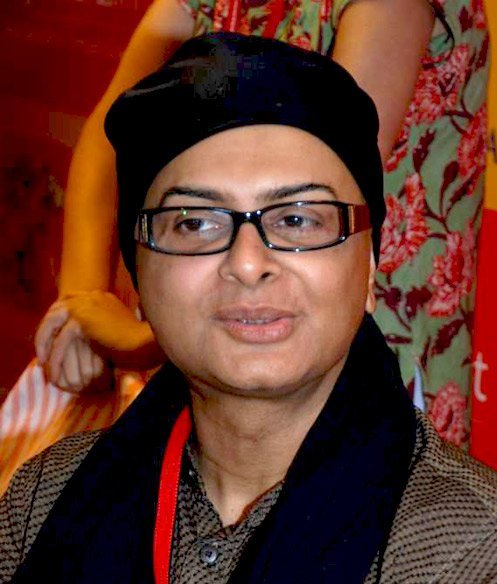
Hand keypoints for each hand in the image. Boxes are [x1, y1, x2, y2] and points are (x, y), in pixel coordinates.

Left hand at [35, 291, 163, 389]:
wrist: (145, 344)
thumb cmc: (137, 342)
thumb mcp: (116, 328)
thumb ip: (101, 324)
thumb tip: (85, 336)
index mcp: (99, 296)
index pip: (69, 302)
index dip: (57, 320)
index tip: (52, 339)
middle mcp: (90, 296)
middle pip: (56, 309)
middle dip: (45, 332)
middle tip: (43, 353)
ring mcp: (85, 305)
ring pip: (53, 323)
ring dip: (45, 344)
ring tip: (45, 364)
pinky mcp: (82, 320)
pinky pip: (61, 341)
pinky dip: (56, 358)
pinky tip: (55, 372)